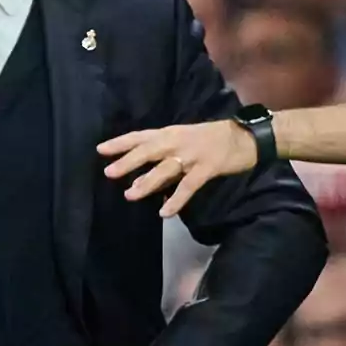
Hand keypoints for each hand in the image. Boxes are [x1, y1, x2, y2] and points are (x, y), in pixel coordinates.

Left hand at [98, 120, 256, 216]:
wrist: (245, 136)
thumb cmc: (212, 137)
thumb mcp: (185, 137)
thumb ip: (165, 153)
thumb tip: (141, 172)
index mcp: (170, 133)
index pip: (140, 136)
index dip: (120, 143)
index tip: (100, 150)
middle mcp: (177, 141)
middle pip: (148, 151)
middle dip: (127, 162)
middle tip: (108, 172)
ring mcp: (192, 155)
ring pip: (165, 169)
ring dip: (147, 182)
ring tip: (130, 194)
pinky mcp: (206, 169)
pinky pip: (188, 186)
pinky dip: (176, 200)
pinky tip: (165, 212)